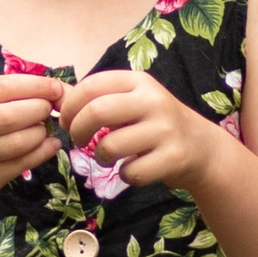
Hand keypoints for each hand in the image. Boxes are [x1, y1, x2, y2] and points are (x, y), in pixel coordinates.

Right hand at [0, 68, 59, 213]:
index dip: (35, 85)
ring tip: (45, 130)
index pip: (2, 86)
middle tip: (50, 110)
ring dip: (41, 133)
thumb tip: (47, 90)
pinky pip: (21, 163)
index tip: (56, 87)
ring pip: (19, 141)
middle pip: (11, 114)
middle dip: (39, 109)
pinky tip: (50, 146)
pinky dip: (43, 153)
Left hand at [58, 69, 226, 195]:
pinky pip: (131, 172)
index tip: (65, 121)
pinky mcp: (173, 157)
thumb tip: (55, 97)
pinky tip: (133, 169)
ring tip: (107, 157)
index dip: (69, 106)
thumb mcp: (131, 102)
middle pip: (97, 111)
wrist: (202, 147)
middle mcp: (153, 100)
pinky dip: (124, 175)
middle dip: (77, 131)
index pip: (91, 86)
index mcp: (138, 81)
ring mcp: (166, 129)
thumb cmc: (155, 124)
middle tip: (77, 142)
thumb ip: (97, 98)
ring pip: (111, 146)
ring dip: (100, 157)